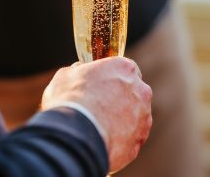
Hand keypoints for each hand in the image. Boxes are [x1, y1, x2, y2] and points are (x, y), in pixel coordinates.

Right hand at [41, 57, 151, 172]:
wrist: (75, 136)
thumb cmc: (69, 101)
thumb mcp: (66, 76)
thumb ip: (78, 70)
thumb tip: (78, 70)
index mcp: (124, 67)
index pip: (125, 68)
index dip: (113, 77)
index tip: (103, 85)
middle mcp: (140, 89)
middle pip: (134, 91)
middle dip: (121, 98)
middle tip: (102, 108)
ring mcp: (143, 114)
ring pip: (136, 115)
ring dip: (124, 119)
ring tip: (101, 128)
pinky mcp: (140, 138)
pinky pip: (133, 137)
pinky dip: (122, 139)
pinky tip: (105, 141)